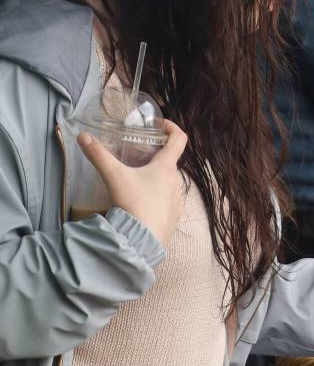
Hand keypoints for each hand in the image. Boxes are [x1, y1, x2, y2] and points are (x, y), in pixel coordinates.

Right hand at [77, 119, 186, 245]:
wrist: (141, 241)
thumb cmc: (132, 203)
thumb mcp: (114, 177)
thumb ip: (98, 155)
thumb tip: (82, 136)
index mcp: (166, 167)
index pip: (179, 139)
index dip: (173, 128)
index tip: (162, 125)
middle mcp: (177, 181)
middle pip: (170, 162)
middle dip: (157, 156)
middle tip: (140, 154)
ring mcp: (178, 200)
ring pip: (169, 182)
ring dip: (157, 177)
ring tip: (139, 179)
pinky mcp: (174, 216)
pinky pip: (168, 200)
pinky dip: (158, 196)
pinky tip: (143, 201)